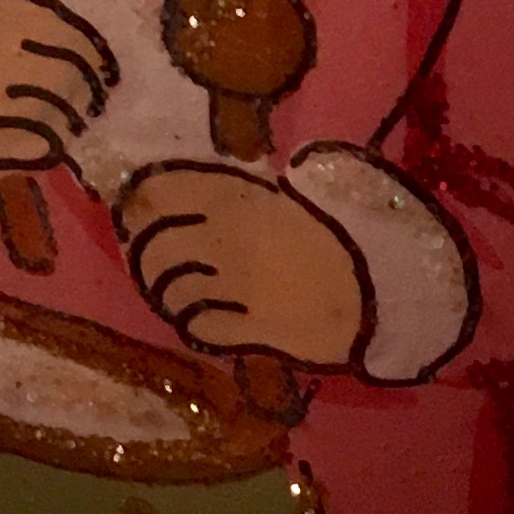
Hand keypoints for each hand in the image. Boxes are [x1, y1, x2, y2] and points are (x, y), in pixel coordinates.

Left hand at [116, 165, 370, 368]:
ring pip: (171, 291)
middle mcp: (228, 242)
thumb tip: (203, 181)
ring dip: (167, 289)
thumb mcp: (294, 194)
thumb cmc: (338, 235)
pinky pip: (197, 326)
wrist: (380, 291)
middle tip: (147, 251)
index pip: (163, 193)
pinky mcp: (247, 331)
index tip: (133, 205)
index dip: (140, 200)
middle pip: (157, 246)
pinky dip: (193, 320)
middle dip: (146, 250)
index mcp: (241, 199)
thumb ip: (246, 188)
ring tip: (175, 286)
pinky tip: (201, 314)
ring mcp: (236, 290)